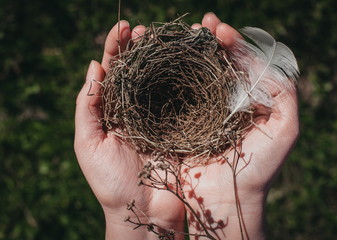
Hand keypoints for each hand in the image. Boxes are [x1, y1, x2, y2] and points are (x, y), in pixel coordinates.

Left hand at [74, 21, 184, 239]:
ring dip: (164, 58)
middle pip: (140, 72)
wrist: (143, 214)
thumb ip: (88, 107)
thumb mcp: (88, 144)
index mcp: (114, 112)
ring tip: (166, 38)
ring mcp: (162, 118)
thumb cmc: (111, 183)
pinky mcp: (183, 128)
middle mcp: (138, 111)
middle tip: (145, 29)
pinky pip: (184, 100)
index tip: (123, 28)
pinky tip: (188, 63)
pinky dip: (186, 80)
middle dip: (141, 48)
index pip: (114, 73)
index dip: (117, 50)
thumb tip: (94, 66)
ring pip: (162, 81)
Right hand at [183, 13, 298, 239]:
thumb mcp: (285, 130)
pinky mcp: (182, 124)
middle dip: (210, 42)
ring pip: (196, 75)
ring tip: (183, 36)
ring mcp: (202, 112)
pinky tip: (165, 63)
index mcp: (248, 101)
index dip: (233, 44)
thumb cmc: (258, 169)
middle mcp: (224, 103)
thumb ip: (285, 94)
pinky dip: (171, 78)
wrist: (226, 201)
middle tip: (202, 25)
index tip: (220, 29)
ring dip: (189, 54)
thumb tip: (266, 64)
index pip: (241, 64)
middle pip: (217, 64)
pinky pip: (177, 95)